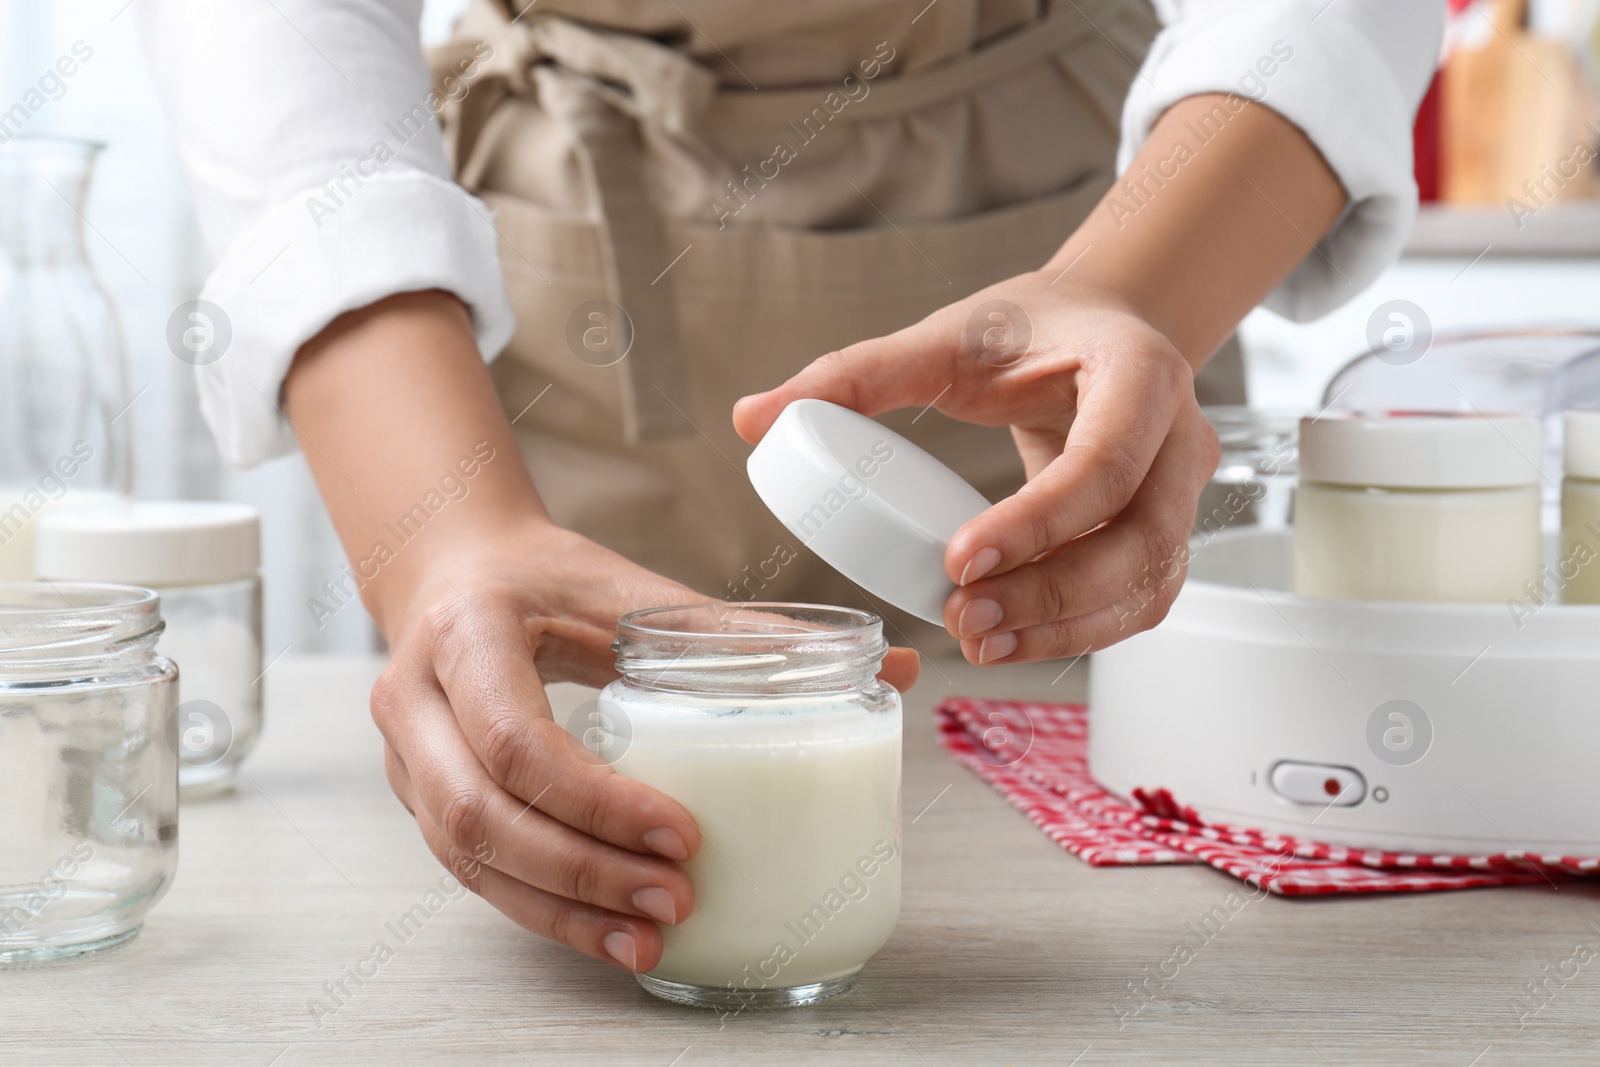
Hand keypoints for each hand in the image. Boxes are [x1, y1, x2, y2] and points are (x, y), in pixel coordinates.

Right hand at [370, 520, 922, 972]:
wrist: (451, 569)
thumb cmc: (548, 576)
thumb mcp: (633, 587)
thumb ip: (747, 632)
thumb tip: (891, 664)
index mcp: (467, 631)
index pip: (516, 737)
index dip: (598, 799)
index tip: (682, 833)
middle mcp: (414, 697)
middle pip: (481, 816)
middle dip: (583, 873)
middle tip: (675, 900)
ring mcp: (402, 754)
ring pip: (467, 858)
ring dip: (560, 911)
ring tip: (649, 943)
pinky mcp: (417, 795)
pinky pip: (469, 870)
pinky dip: (540, 908)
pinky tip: (604, 934)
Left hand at [733, 273, 1220, 664]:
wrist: (1106, 325)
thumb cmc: (1026, 330)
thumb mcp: (947, 338)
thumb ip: (856, 375)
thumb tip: (751, 418)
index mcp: (1138, 371)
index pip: (1104, 461)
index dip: (1037, 521)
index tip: (956, 561)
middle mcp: (1180, 437)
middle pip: (1139, 541)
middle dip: (1049, 594)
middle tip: (960, 624)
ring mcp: (1184, 493)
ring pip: (1147, 584)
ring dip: (1065, 628)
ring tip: (978, 646)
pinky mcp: (1168, 534)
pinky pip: (1141, 601)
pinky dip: (1081, 632)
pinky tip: (1014, 643)